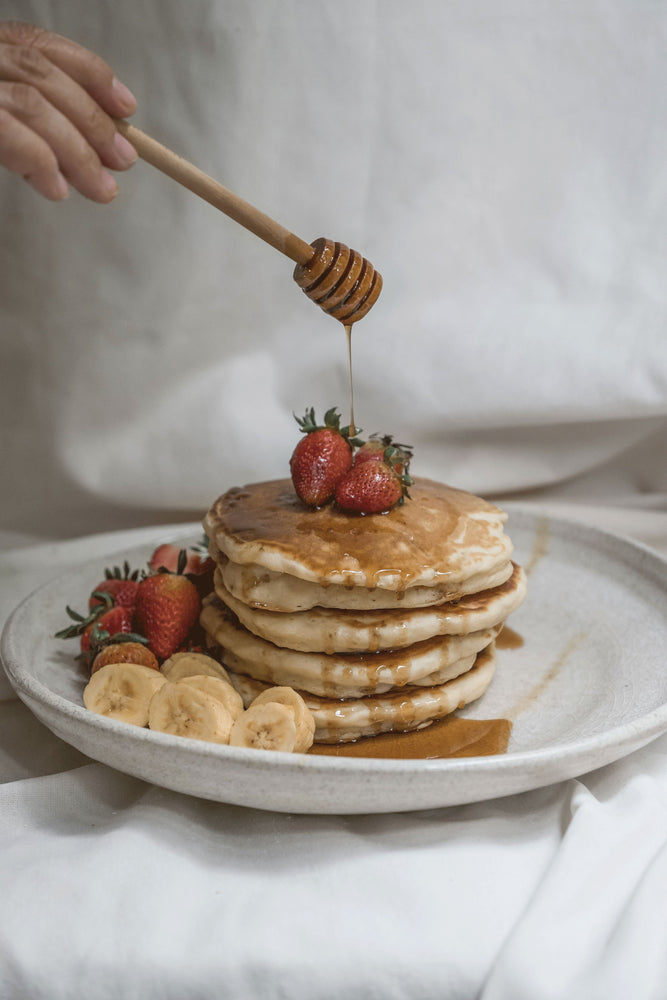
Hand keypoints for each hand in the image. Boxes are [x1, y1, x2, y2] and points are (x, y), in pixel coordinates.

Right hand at [0, 21, 137, 201]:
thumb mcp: (4, 115)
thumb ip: (40, 119)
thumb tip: (100, 154)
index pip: (41, 46)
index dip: (91, 74)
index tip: (127, 109)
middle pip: (42, 74)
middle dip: (93, 122)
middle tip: (124, 162)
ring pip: (32, 105)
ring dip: (76, 152)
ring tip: (101, 189)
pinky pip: (8, 132)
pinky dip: (39, 161)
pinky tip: (57, 188)